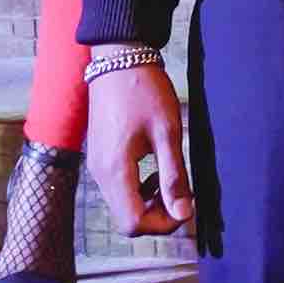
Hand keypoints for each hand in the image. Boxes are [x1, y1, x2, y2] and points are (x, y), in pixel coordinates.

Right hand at [86, 54, 195, 237]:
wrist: (118, 59)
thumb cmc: (144, 91)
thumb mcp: (167, 133)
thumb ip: (174, 177)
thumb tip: (185, 214)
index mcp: (115, 170)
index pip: (134, 224)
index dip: (163, 223)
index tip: (186, 204)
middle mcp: (100, 173)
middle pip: (127, 219)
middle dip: (157, 214)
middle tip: (181, 191)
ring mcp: (97, 165)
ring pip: (122, 204)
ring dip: (148, 201)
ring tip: (170, 177)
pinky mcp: (99, 156)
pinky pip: (118, 188)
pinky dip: (138, 187)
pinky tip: (154, 166)